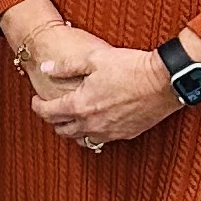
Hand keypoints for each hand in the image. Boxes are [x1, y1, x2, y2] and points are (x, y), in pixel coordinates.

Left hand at [26, 36, 179, 149]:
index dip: (37, 106)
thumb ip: (66, 66)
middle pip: (62, 130)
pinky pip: (102, 141)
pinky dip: (93, 134)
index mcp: (80, 105)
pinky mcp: (126, 134)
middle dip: (53, 120)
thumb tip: (46, 68)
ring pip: (82, 139)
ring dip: (72, 130)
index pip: (48, 113)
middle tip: (52, 110)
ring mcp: (110, 132)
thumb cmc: (130, 67)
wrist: (164, 80)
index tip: (36, 100)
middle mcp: (92, 124)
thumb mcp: (93, 59)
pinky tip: (95, 124)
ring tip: (72, 119)